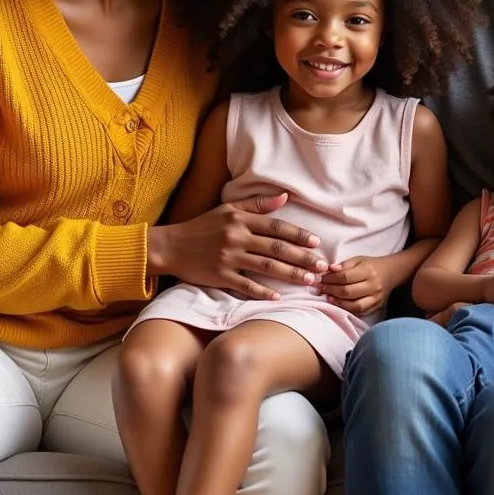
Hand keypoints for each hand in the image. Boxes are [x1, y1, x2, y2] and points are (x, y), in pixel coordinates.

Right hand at [150, 193, 327, 300]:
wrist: (171, 246)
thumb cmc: (202, 226)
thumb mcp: (228, 209)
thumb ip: (257, 204)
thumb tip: (284, 197)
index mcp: (241, 219)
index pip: (276, 226)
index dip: (298, 235)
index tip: (316, 243)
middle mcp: (237, 236)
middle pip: (276, 248)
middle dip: (302, 257)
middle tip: (322, 266)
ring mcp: (229, 257)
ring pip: (266, 267)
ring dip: (290, 274)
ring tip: (308, 280)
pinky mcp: (220, 276)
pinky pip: (246, 285)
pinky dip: (263, 292)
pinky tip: (278, 297)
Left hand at [319, 256, 393, 315]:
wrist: (392, 273)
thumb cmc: (372, 265)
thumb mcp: (359, 259)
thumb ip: (344, 265)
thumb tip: (330, 269)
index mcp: (368, 271)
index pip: (345, 277)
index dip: (331, 279)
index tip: (322, 278)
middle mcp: (373, 285)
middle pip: (348, 292)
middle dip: (331, 290)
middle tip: (322, 287)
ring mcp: (376, 298)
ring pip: (354, 305)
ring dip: (338, 302)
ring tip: (328, 296)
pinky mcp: (377, 306)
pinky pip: (360, 311)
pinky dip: (347, 309)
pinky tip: (339, 303)